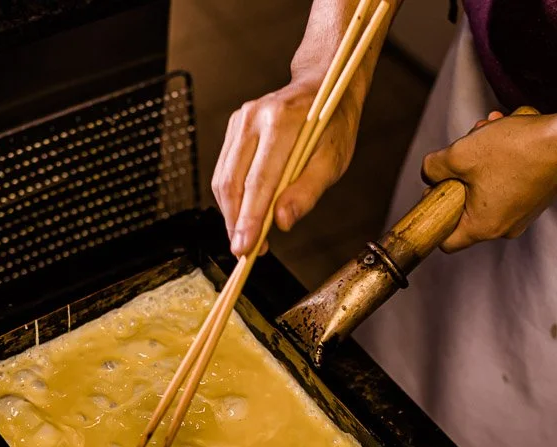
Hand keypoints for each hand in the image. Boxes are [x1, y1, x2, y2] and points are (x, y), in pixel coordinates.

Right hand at [213, 81, 361, 255]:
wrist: (324, 84)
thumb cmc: (333, 125)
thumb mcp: (333, 161)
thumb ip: (307, 192)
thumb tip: (282, 222)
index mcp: (281, 123)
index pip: (258, 181)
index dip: (249, 220)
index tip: (244, 249)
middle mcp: (253, 117)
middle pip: (232, 182)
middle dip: (235, 222)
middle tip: (245, 251)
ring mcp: (240, 119)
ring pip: (223, 178)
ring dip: (232, 213)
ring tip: (248, 237)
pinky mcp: (234, 126)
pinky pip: (225, 169)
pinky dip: (233, 197)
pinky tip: (246, 214)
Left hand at [420, 110, 556, 251]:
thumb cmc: (517, 149)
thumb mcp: (460, 153)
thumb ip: (434, 168)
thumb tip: (430, 173)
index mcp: (484, 228)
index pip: (447, 242)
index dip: (435, 215)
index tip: (438, 189)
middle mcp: (505, 228)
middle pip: (467, 207)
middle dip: (461, 173)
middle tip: (466, 147)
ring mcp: (523, 214)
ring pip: (487, 188)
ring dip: (482, 158)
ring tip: (490, 128)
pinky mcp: (536, 198)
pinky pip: (508, 183)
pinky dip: (503, 159)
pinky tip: (507, 132)